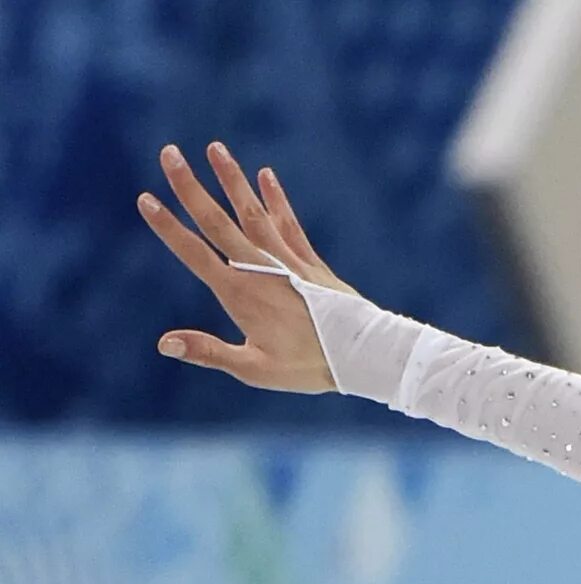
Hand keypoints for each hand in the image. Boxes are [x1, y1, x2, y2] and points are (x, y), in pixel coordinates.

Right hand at [139, 143, 351, 391]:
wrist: (364, 359)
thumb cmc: (307, 369)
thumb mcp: (255, 369)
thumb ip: (209, 351)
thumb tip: (164, 343)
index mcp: (240, 294)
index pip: (195, 254)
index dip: (169, 227)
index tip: (145, 198)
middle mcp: (261, 270)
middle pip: (219, 222)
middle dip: (191, 187)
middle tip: (169, 152)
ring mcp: (287, 262)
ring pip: (254, 213)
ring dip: (232, 180)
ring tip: (215, 147)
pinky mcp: (311, 263)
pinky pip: (290, 226)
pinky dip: (277, 200)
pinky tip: (266, 175)